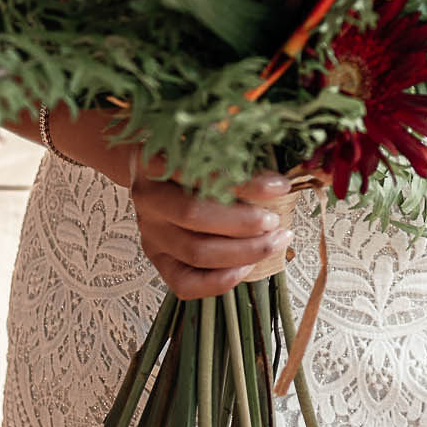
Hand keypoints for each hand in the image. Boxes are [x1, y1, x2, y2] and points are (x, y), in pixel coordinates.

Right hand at [128, 158, 293, 297]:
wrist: (148, 170)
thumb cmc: (186, 156)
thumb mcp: (202, 143)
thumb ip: (231, 155)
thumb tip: (277, 182)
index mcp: (154, 163)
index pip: (201, 174)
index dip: (245, 184)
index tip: (279, 187)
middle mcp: (149, 200)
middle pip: (195, 216)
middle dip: (244, 223)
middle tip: (275, 221)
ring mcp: (150, 232)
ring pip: (195, 252)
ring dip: (242, 252)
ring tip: (274, 242)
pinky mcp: (156, 257)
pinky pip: (184, 283)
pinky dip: (218, 281)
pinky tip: (246, 269)